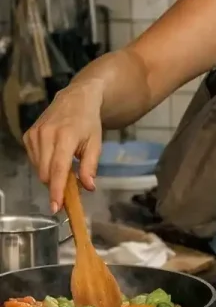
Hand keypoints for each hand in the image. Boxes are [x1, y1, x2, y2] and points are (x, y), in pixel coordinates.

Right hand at [23, 83, 103, 213]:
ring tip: (64, 168)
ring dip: (50, 175)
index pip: (58, 169)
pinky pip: (34, 160)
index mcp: (65, 137)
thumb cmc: (88, 123)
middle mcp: (46, 135)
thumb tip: (88, 187)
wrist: (75, 99)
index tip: (56, 207)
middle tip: (69, 187)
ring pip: (38, 169)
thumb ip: (90, 166)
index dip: (57, 190)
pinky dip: (44, 165)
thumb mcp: (96, 144)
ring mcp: (34, 135)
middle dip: (56, 185)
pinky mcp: (28, 135)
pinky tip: (55, 158)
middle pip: (46, 173)